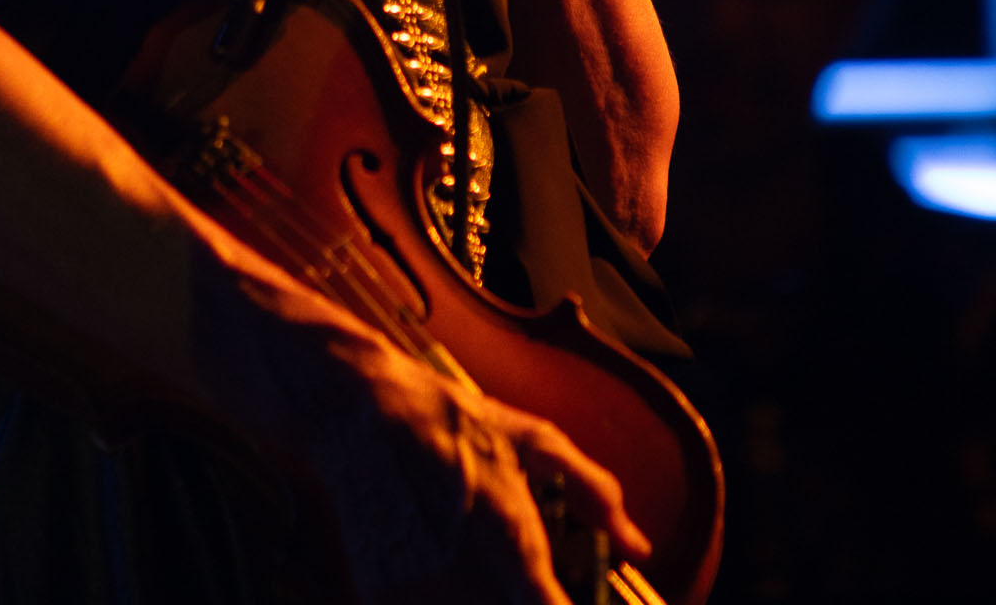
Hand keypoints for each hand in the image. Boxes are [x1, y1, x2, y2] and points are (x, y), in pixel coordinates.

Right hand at [286, 329, 651, 603]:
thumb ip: (593, 492)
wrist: (357, 411)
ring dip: (487, 602)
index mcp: (506, 528)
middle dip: (529, 601)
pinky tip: (460, 578)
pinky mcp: (381, 594)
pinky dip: (451, 600)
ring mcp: (416, 587)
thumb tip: (638, 545)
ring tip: (492, 576)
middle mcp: (461, 567)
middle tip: (535, 583)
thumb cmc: (452, 421)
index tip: (581, 604)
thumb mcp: (531, 439)